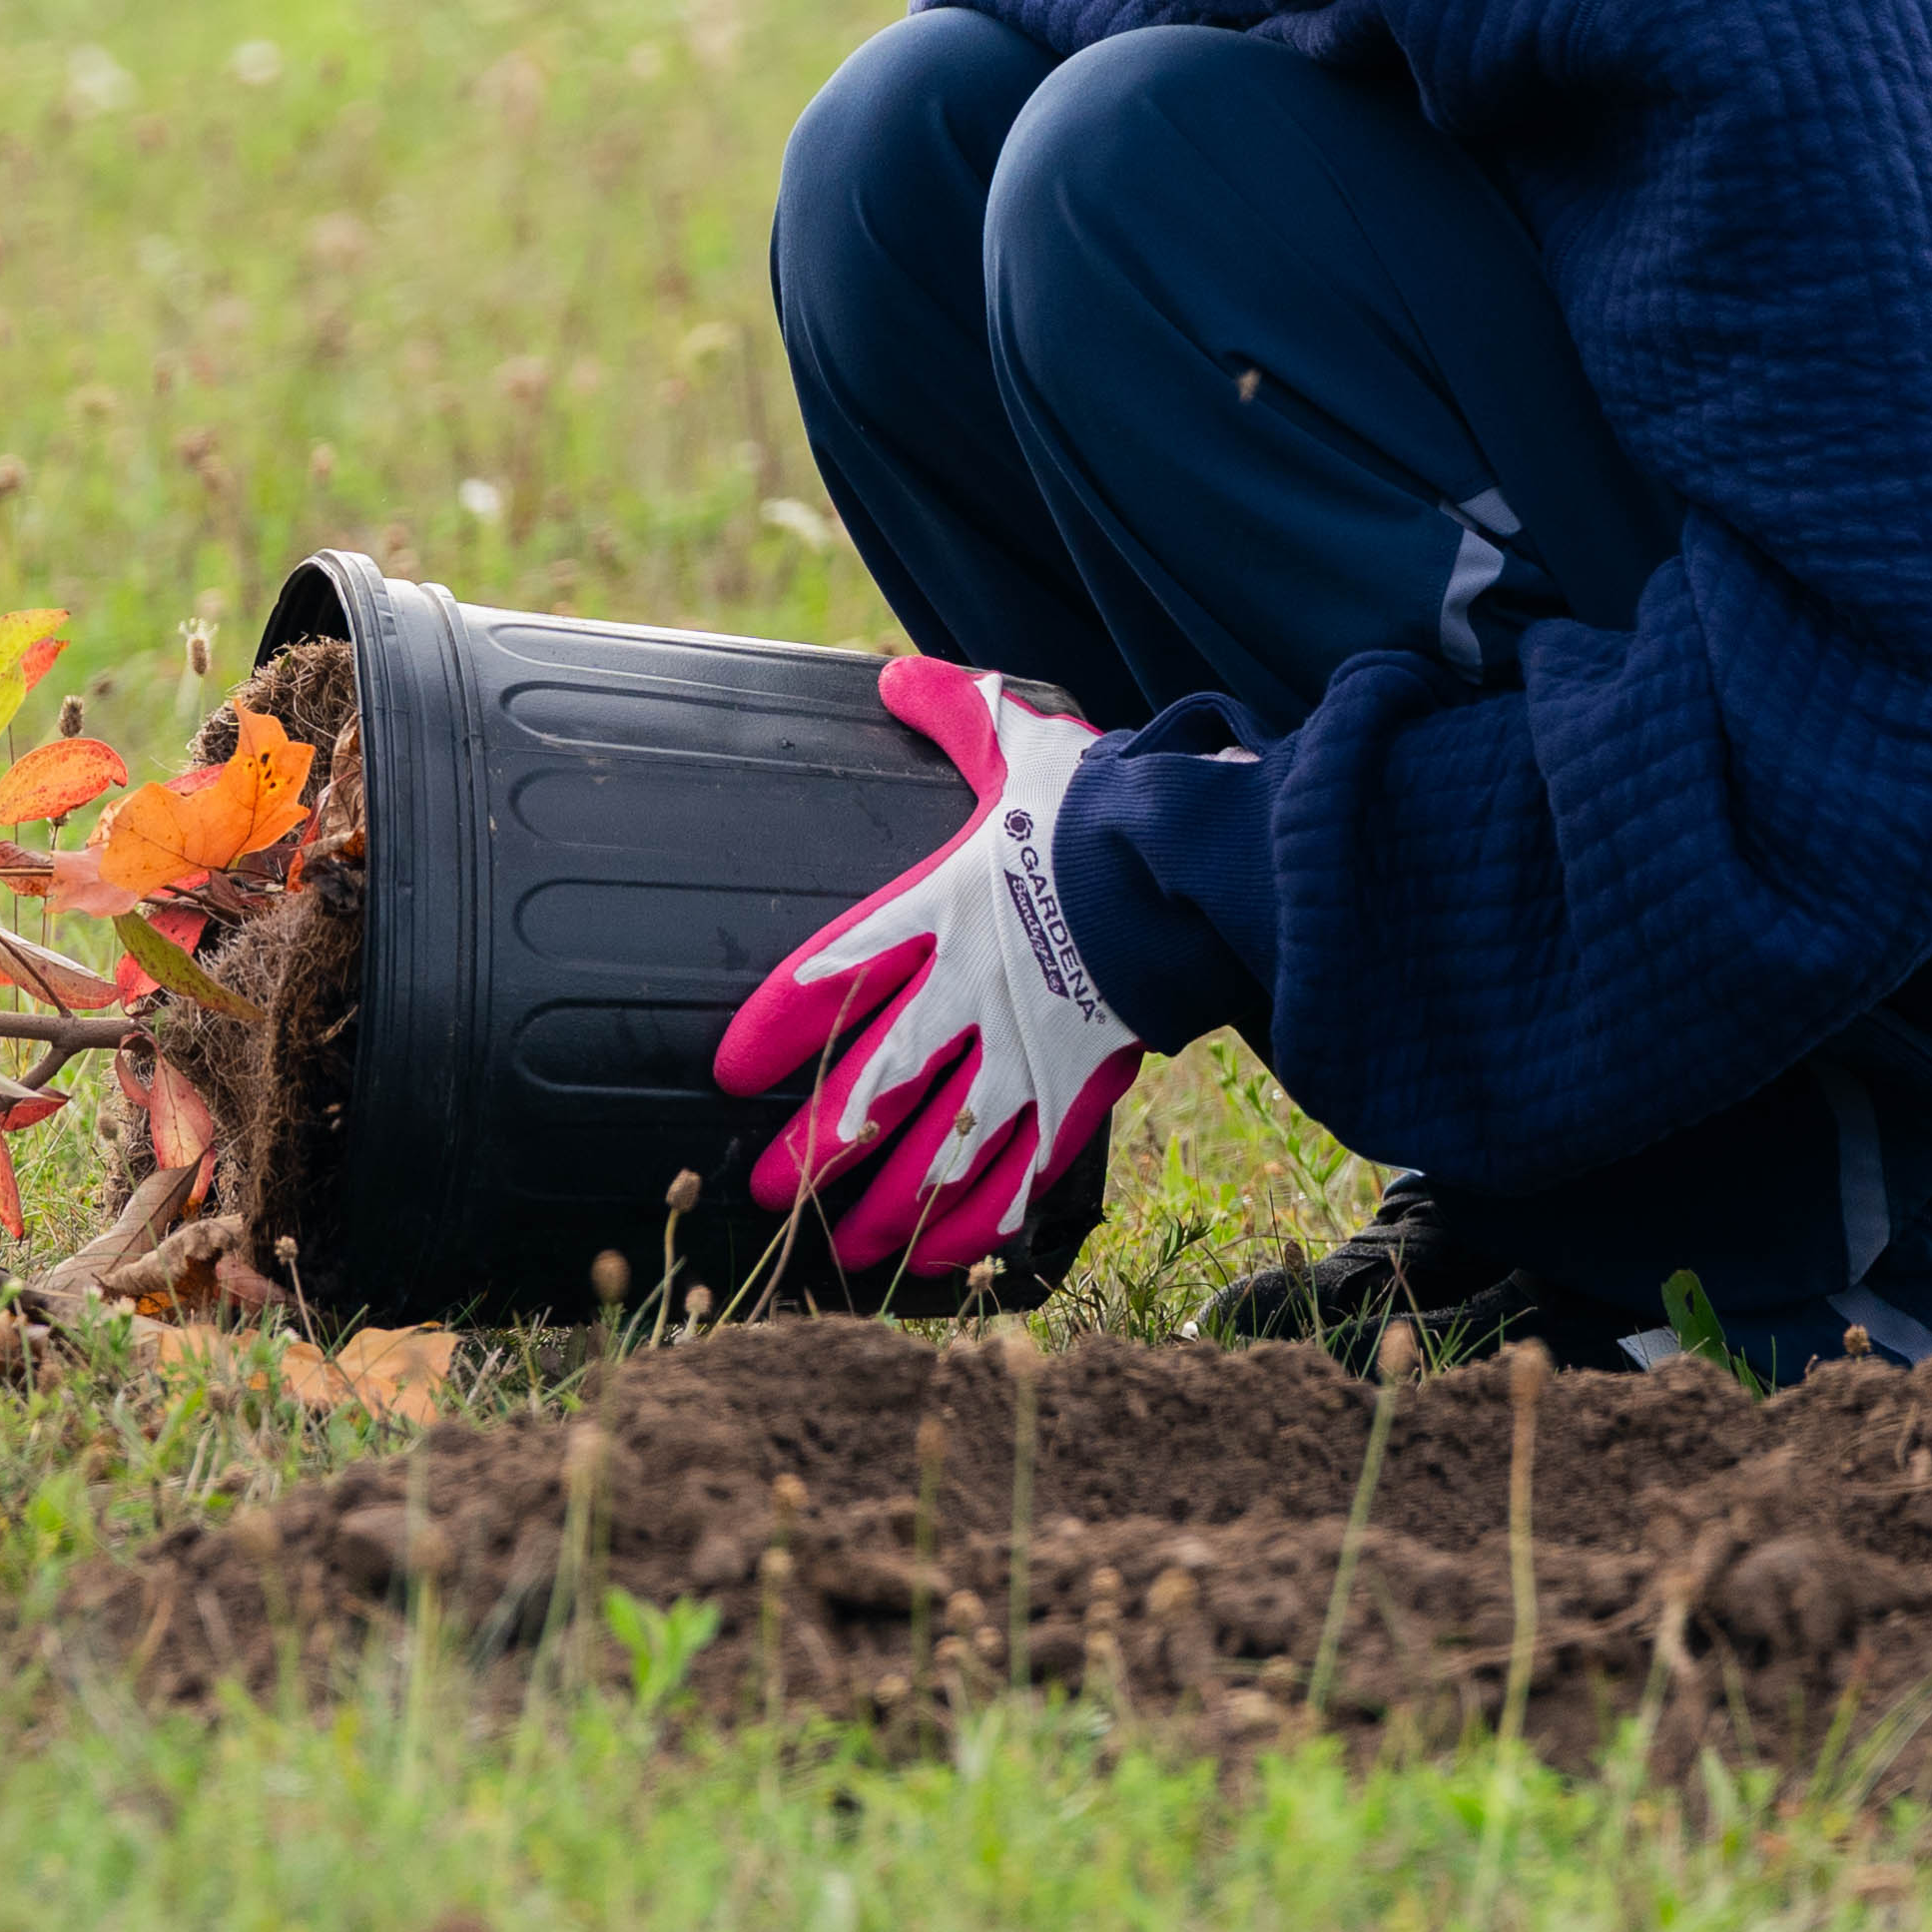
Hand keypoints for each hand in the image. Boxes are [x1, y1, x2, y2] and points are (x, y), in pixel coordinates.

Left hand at [715, 660, 1150, 1281]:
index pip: (833, 972)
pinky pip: (1023, 1171)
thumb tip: (894, 676)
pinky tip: (945, 1255)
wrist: (1199, 865)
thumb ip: (952, 712)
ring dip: (886, 1204)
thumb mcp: (1020, 739)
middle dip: (816, 1147)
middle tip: (766, 1190)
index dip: (781, 1023)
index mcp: (943, 907)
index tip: (733, 1067)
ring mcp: (1027, 1046)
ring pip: (940, 1148)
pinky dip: (983, 1220)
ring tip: (840, 1243)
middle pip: (873, 1083)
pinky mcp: (1081, 1085)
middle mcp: (973, 989)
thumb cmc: (1106, 801)